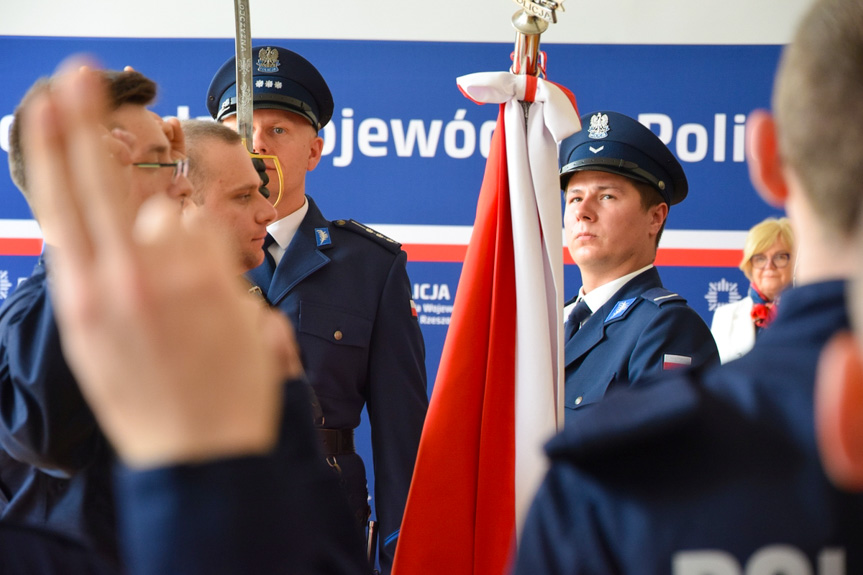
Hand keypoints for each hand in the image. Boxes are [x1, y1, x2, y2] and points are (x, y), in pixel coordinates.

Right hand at [22, 61, 292, 467]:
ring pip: (175, 217)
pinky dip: (213, 257)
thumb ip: (101, 281)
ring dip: (182, 242)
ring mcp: (174, 281)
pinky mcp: (220, 286)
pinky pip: (212, 239)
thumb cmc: (153, 399)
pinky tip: (212, 303)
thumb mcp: (100, 345)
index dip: (53, 146)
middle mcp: (122, 282)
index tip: (49, 102)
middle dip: (87, 122)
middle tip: (82, 72)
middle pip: (102, 181)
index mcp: (83, 298)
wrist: (203, 451)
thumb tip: (124, 229)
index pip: (60, 204)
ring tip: (189, 301)